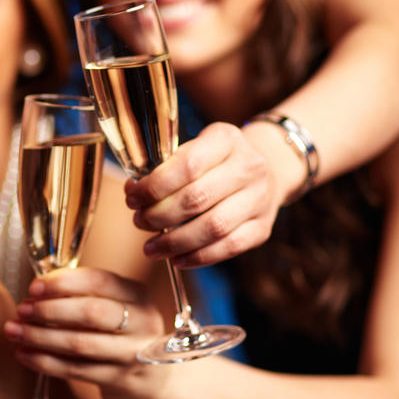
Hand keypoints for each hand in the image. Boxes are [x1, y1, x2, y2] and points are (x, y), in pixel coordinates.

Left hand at [3, 267, 168, 398]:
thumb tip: (38, 289)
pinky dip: (44, 361)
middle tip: (22, 309)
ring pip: (80, 344)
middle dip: (49, 310)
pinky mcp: (120, 381)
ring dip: (40, 336)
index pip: (99, 281)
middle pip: (91, 312)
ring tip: (14, 331)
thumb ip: (85, 295)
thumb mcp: (118, 308)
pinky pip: (75, 370)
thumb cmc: (125, 336)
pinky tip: (24, 354)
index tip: (34, 286)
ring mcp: (132, 355)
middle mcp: (141, 322)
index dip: (63, 282)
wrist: (158, 383)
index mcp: (138, 295)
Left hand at [123, 122, 276, 267]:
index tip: (132, 198)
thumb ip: (166, 168)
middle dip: (159, 215)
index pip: (187, 165)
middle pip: (197, 198)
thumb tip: (133, 193)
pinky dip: (198, 257)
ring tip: (151, 248)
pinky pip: (229, 247)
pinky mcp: (262, 227)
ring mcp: (260, 198)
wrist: (266, 170)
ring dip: (175, 242)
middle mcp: (249, 167)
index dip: (154, 186)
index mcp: (226, 140)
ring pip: (213, 227)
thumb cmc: (216, 162)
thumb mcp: (195, 149)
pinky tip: (176, 259)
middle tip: (139, 222)